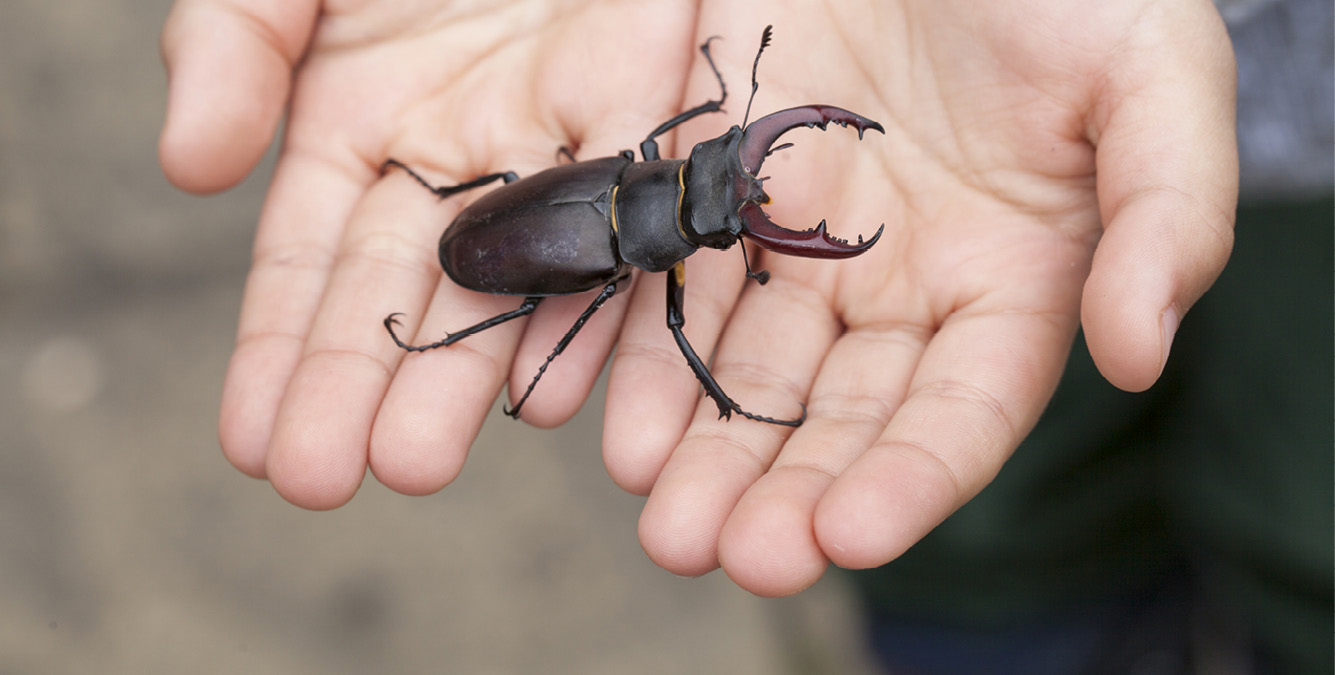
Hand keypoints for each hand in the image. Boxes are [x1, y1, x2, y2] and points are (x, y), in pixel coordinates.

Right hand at [160, 0, 703, 505]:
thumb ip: (232, 46)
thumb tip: (192, 167)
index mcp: (363, 134)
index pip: (314, 268)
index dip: (281, 352)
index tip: (255, 442)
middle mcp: (461, 167)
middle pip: (412, 297)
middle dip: (367, 388)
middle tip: (332, 478)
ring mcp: (558, 153)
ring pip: (520, 283)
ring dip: (473, 375)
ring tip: (420, 461)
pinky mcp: (651, 119)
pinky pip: (630, 220)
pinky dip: (603, 300)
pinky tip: (563, 387)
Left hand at [602, 0, 1236, 594]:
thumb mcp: (1151, 77)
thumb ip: (1169, 212)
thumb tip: (1140, 353)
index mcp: (1007, 282)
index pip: (961, 411)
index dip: (910, 479)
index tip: (849, 534)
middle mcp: (896, 284)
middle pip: (839, 415)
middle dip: (786, 491)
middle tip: (734, 556)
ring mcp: (799, 237)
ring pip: (747, 366)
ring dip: (705, 448)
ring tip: (664, 522)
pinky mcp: (718, 183)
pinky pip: (675, 276)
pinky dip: (645, 347)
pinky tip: (616, 419)